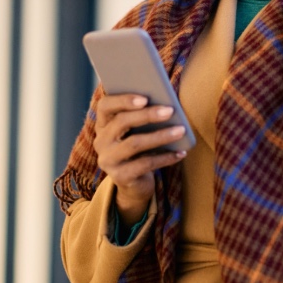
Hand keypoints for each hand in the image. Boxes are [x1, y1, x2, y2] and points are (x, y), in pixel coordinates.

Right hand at [92, 93, 186, 223]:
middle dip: (147, 115)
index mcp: (103, 125)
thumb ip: (142, 116)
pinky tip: (180, 152)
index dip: (123, 100)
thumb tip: (166, 103)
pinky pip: (145, 164)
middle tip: (170, 111)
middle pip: (121, 122)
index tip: (145, 98)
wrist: (135, 184)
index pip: (104, 106)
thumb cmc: (140, 150)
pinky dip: (165, 157)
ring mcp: (108, 160)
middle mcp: (101, 142)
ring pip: (134, 144)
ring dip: (161, 136)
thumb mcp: (137, 132)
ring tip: (181, 130)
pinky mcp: (120, 177)